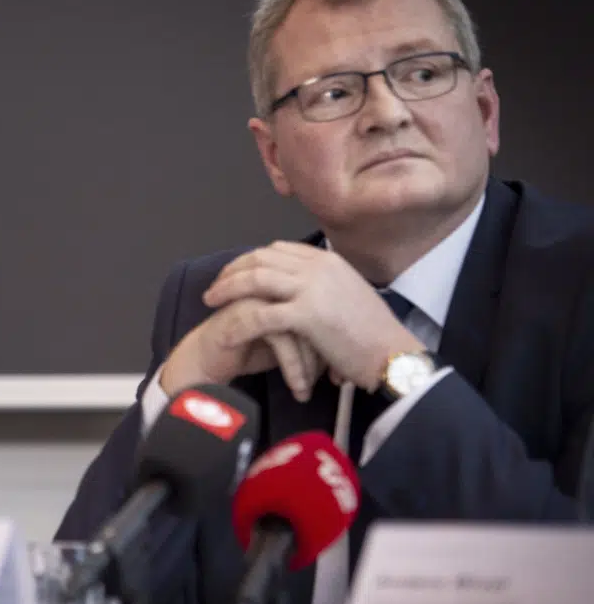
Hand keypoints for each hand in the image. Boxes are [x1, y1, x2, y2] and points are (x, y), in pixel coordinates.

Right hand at [161, 299, 326, 401]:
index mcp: (291, 284)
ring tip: (313, 389)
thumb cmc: (247, 348)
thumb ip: (310, 335)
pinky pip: (282, 340)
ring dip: (311, 364)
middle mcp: (278, 286)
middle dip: (329, 353)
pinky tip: (299, 389)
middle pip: (320, 317)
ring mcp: (263, 296)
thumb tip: (338, 354)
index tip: (339, 371)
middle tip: (336, 380)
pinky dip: (293, 368)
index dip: (337, 341)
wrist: (207, 359)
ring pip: (303, 328)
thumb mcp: (287, 341)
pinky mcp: (248, 313)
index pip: (328, 309)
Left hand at [201, 241, 424, 389]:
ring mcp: (312, 288)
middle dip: (231, 271)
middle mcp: (318, 267)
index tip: (233, 273)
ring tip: (210, 303)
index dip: (250, 260)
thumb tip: (300, 290)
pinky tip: (226, 335)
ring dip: (227, 289)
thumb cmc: (373, 334)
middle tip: (214, 287)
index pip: (278, 249)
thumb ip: (323, 286)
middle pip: (260, 258)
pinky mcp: (307, 314)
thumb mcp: (348, 295)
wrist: (393, 354)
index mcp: (328, 260)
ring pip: (255, 279)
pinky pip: (260, 315)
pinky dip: (239, 324)